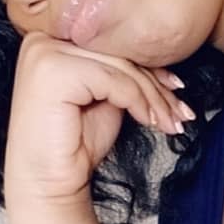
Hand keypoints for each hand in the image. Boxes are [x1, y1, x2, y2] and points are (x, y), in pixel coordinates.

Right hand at [2, 32, 192, 208]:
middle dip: (156, 86)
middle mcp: (42, 39)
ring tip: (171, 122)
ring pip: (120, 67)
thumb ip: (121, 70)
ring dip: (154, 98)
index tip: (177, 88)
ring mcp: (44, 54)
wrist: (48, 184)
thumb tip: (165, 55)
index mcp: (52, 39)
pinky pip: (113, 81)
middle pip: (117, 54)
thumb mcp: (106, 96)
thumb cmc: (74, 143)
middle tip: (181, 112)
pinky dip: (138, 102)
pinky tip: (150, 122)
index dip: (148, 67)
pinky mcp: (52, 72)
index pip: (112, 45)